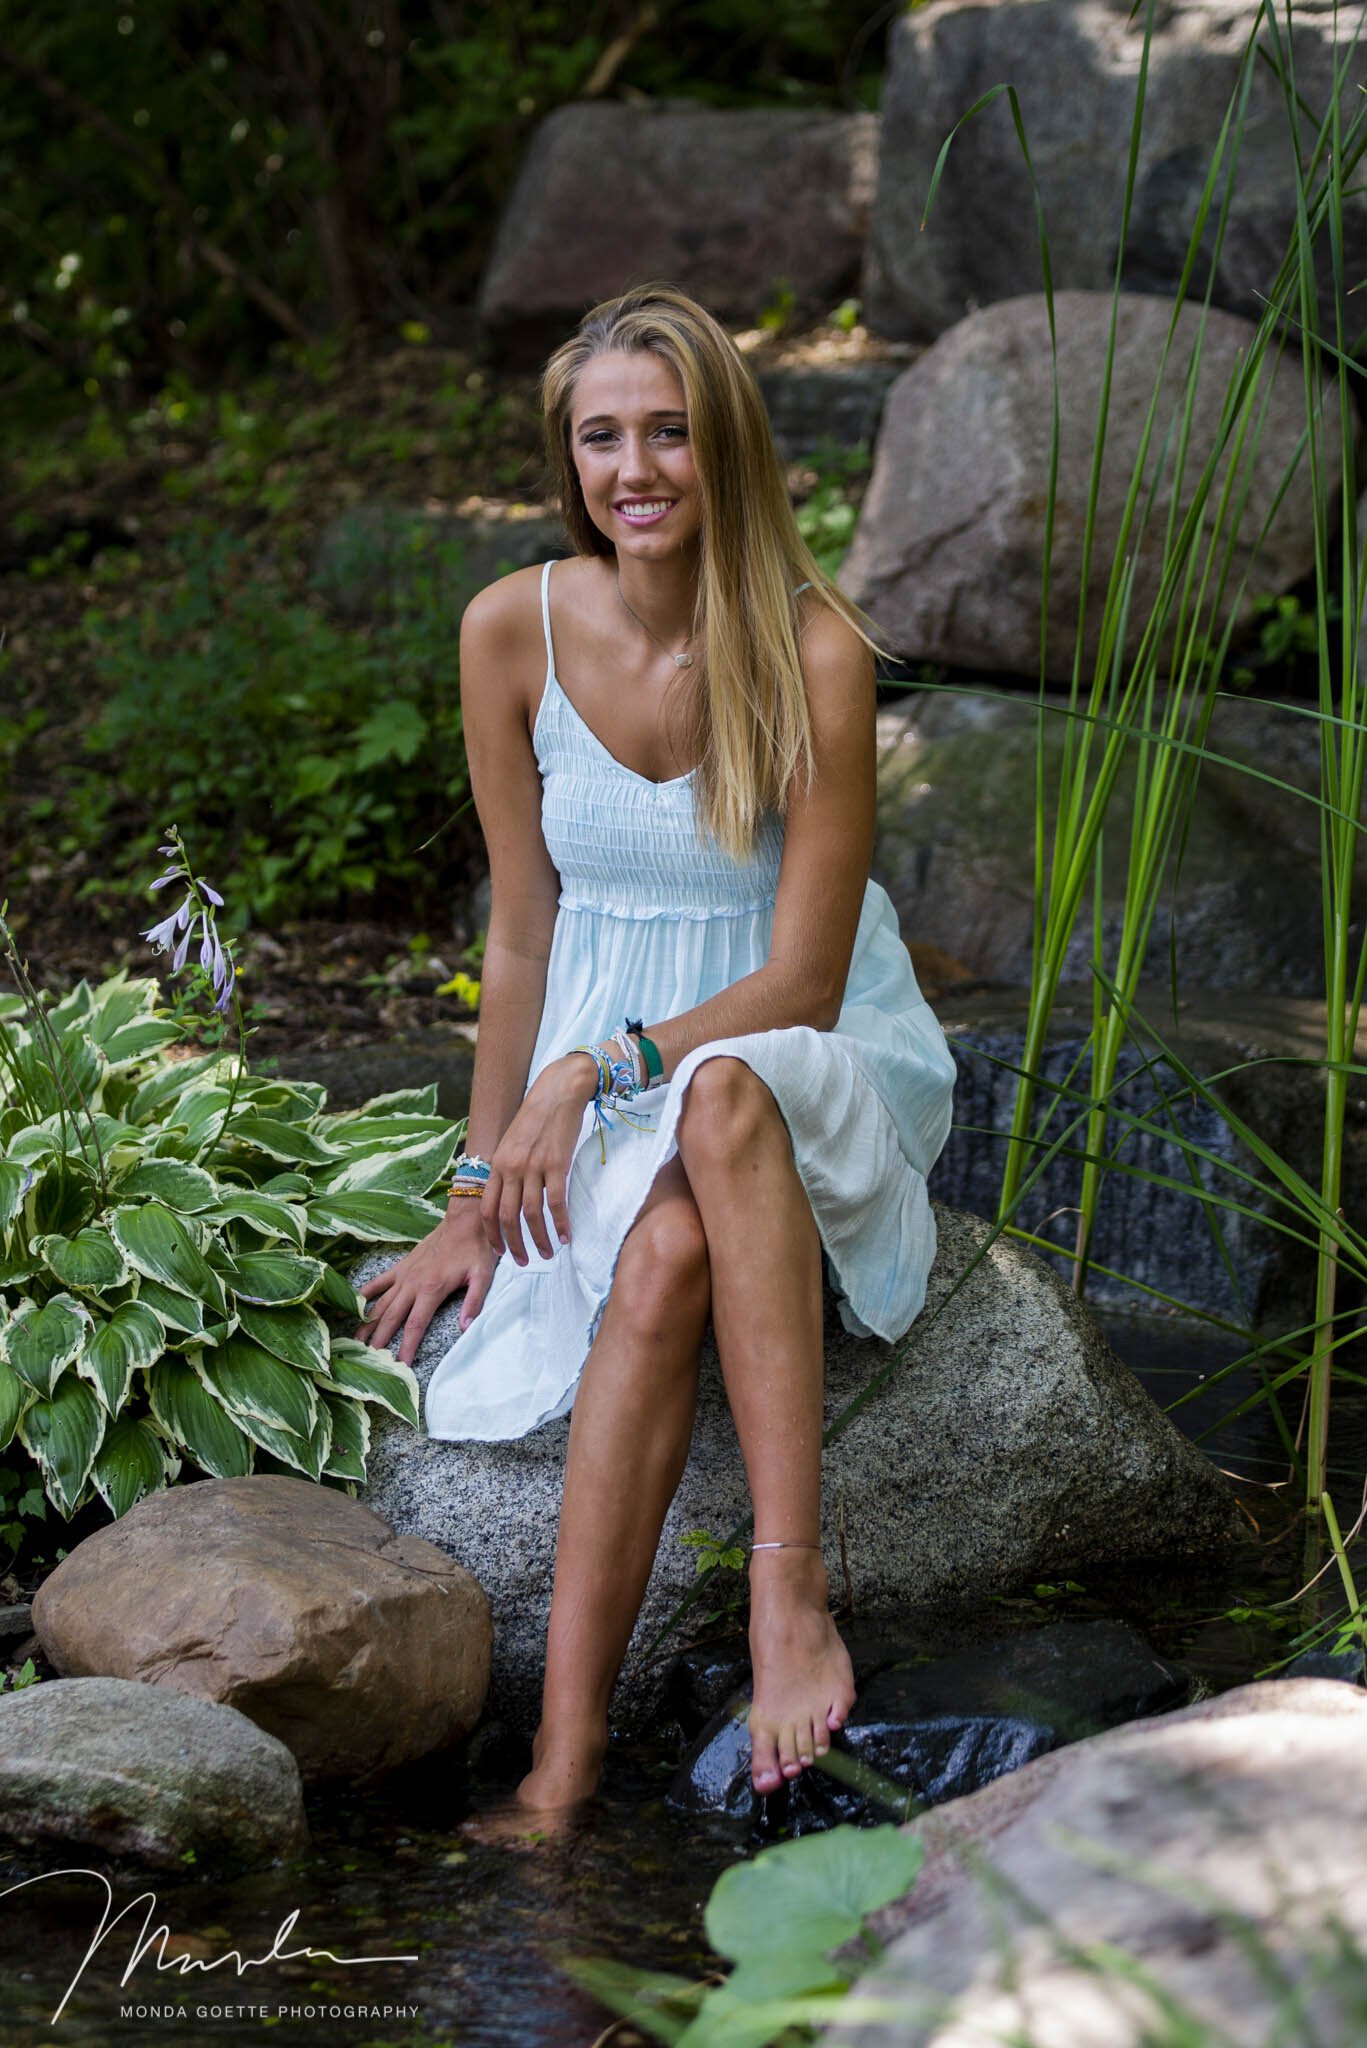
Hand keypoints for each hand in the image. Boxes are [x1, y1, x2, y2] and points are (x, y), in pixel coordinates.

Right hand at [354, 1204, 498, 1364]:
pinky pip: (380, 1281)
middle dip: (380, 1340)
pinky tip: (353, 1303)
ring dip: (368, 1321)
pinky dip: (366, 1292)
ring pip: (381, 1302)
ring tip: (356, 1340)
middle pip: (392, 1318)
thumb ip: (473, 1302)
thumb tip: (465, 1328)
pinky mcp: (402, 1265)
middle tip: (369, 1359)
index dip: (406, 1346)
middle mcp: (413, 1283)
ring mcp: (405, 1274)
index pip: (415, 1325)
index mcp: (432, 1289)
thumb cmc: (476, 1248)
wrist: (465, 1220)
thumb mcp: (482, 1276)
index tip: (400, 1365)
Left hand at [484, 1052, 597, 1266]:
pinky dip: (561, 1223)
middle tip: (523, 1261)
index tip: (499, 1251)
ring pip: (531, 1214)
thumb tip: (510, 1196)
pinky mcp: (556, 1164)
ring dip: (539, 1239)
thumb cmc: (537, 1116)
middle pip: (506, 1217)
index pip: (486, 1208)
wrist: (558, 1091)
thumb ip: (508, 1168)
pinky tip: (566, 1235)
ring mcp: (533, 1166)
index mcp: (497, 1163)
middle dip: (513, 1244)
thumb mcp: (512, 1142)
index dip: (491, 1234)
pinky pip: (556, 1202)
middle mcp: (511, 1167)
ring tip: (548, 1253)